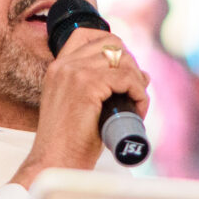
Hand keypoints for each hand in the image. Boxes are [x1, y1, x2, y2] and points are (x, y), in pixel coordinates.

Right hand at [11, 28, 148, 189]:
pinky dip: (139, 94)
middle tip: (135, 92)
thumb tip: (142, 74)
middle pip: (112, 44)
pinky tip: (137, 110)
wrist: (55, 162)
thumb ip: (102, 87)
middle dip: (131, 65)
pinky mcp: (87, 86)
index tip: (124, 68)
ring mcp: (75, 73)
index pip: (88, 35)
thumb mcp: (82, 106)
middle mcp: (64, 65)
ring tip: (137, 105)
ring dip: (137, 82)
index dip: (112, 45)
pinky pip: (127, 79)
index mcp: (58, 68)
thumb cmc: (70, 142)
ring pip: (122, 60)